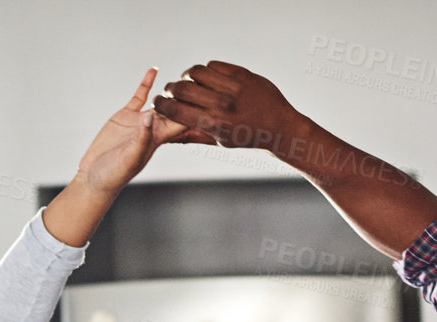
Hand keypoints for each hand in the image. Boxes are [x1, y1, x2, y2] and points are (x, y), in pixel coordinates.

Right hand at [73, 67, 195, 194]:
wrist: (95, 176)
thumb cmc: (114, 175)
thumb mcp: (129, 158)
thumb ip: (141, 138)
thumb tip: (150, 117)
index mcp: (158, 139)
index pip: (181, 122)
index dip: (192, 110)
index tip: (203, 96)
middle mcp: (153, 128)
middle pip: (176, 109)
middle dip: (187, 97)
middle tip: (198, 80)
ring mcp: (140, 120)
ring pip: (160, 101)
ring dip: (171, 90)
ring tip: (184, 76)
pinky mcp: (126, 116)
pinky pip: (139, 97)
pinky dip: (146, 84)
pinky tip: (153, 70)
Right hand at [153, 61, 305, 153]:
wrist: (279, 126)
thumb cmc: (246, 137)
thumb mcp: (219, 141)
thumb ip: (192, 135)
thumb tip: (165, 136)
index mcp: (214, 125)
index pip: (176, 110)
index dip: (160, 105)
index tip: (156, 102)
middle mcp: (222, 105)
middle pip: (182, 88)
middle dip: (170, 89)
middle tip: (170, 91)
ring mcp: (233, 87)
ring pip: (196, 72)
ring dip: (186, 76)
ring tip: (187, 82)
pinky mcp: (242, 74)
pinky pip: (213, 65)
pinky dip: (205, 70)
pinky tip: (206, 78)